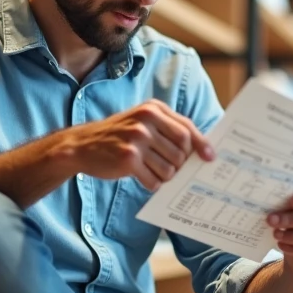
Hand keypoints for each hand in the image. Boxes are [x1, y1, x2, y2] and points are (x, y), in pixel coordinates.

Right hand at [57, 100, 214, 189]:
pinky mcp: (128, 158)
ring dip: (164, 176)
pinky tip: (141, 177)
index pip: (187, 129)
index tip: (210, 158)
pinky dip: (151, 184)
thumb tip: (202, 151)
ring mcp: (136, 138)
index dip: (201, 145)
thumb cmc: (119, 136)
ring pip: (169, 169)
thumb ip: (170, 130)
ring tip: (151, 171)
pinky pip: (153, 181)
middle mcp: (146, 120)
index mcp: (153, 109)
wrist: (82, 145)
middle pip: (181, 152)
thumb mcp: (143, 122)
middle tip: (167, 167)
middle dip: (178, 165)